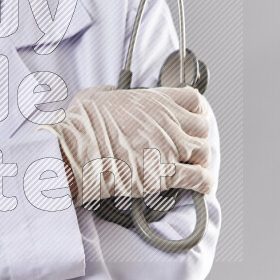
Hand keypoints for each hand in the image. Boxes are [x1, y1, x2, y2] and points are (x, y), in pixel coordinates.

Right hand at [41, 85, 213, 206]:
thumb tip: (113, 93)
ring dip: (201, 159)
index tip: (192, 117)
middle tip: (191, 144)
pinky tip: (202, 186)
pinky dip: (204, 183)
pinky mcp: (165, 174)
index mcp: (154, 100)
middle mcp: (167, 121)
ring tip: (194, 166)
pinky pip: (199, 178)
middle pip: (203, 126)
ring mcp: (169, 147)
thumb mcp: (94, 96)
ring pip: (204, 152)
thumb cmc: (80, 126)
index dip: (196, 110)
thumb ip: (111, 93)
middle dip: (199, 136)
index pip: (193, 99)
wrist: (75, 153)